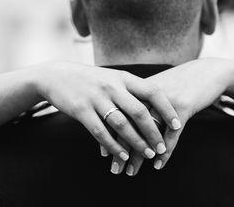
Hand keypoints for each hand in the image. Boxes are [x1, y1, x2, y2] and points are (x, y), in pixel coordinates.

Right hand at [33, 61, 180, 161]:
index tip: (177, 124)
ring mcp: (96, 98)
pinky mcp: (81, 110)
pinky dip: (114, 146)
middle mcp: (112, 86)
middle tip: (162, 148)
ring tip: (147, 155)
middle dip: (153, 132)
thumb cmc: (90, 80)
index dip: (166, 109)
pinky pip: (100, 132)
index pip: (152, 91)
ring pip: (122, 124)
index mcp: (123, 78)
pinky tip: (122, 156)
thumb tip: (155, 104)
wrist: (56, 76)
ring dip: (136, 142)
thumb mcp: (112, 78)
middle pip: (139, 111)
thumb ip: (130, 90)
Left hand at [109, 58, 233, 175]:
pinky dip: (164, 151)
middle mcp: (148, 94)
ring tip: (131, 172)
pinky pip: (171, 134)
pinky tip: (158, 165)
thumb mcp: (158, 87)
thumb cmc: (181, 82)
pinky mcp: (183, 107)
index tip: (104, 154)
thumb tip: (124, 119)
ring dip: (139, 155)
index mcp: (139, 88)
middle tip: (114, 169)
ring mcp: (165, 101)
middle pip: (130, 125)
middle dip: (120, 149)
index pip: (119, 115)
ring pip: (148, 132)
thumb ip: (141, 100)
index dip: (111, 135)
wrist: (208, 71)